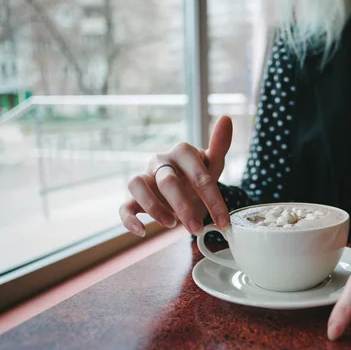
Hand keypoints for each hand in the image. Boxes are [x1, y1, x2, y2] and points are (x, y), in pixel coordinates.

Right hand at [119, 115, 232, 236]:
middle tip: (196, 227)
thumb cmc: (197, 176)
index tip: (223, 221)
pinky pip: (124, 206)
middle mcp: (160, 162)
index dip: (213, 199)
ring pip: (138, 186)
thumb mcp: (213, 164)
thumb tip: (227, 118)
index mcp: (181, 152)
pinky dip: (129, 219)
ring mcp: (145, 178)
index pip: (198, 175)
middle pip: (167, 181)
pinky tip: (141, 231)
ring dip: (154, 208)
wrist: (183, 188)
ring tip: (170, 224)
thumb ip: (220, 145)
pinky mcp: (133, 197)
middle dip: (183, 207)